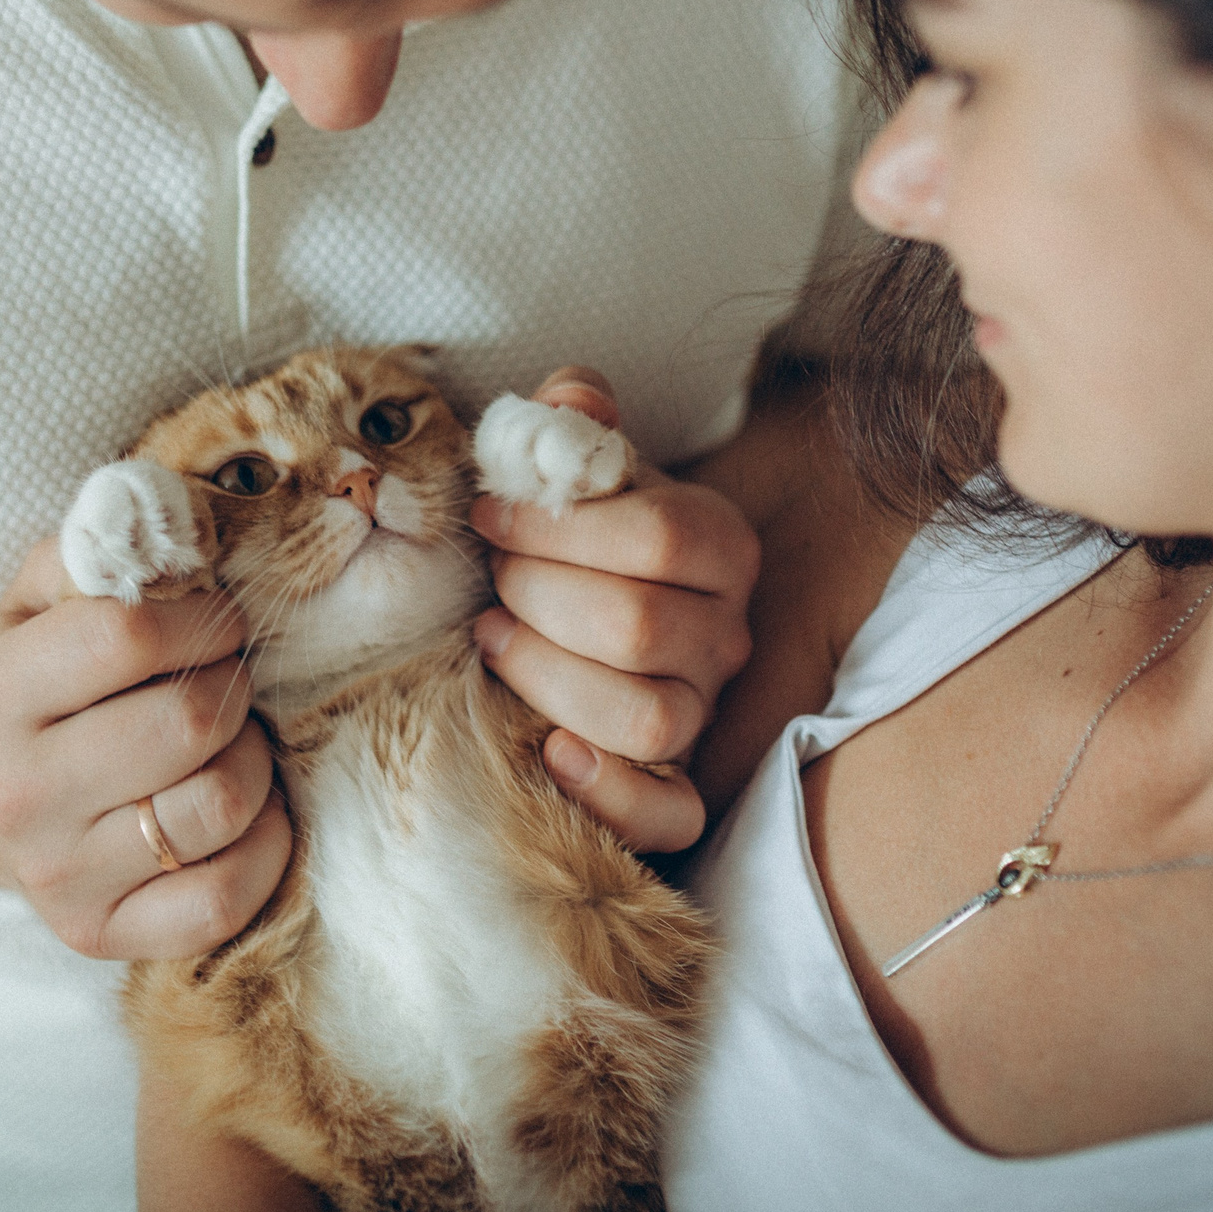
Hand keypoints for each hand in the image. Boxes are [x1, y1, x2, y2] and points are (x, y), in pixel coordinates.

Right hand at [0, 537, 291, 959]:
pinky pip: (225, 897)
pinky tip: (246, 814)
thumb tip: (187, 527)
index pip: (128, 635)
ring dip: (254, 762)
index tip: (219, 622)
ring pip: (217, 806)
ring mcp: (57, 875)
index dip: (204, 617)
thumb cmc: (37, 679)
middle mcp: (15, 792)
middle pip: (187, 726)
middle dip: (233, 689)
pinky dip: (264, 847)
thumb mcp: (40, 596)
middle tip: (228, 683)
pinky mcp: (101, 935)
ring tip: (232, 744)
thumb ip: (103, 547)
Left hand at [471, 368, 758, 853]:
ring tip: (493, 637)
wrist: (582, 613)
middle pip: (642, 624)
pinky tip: (547, 753)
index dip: (558, 526)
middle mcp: (725, 633)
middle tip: (489, 578)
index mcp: (720, 544)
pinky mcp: (677, 788)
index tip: (487, 515)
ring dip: (550, 675)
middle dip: (539, 593)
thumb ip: (571, 424)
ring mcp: (706, 713)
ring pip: (651, 716)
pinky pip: (669, 813)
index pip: (661, 534)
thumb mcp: (575, 471)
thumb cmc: (573, 540)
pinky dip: (606, 790)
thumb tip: (570, 398)